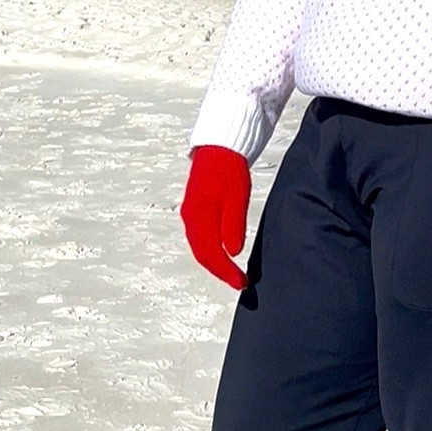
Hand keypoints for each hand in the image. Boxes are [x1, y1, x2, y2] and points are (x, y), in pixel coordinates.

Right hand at [180, 145, 251, 289]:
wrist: (218, 147)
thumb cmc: (228, 169)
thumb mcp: (237, 199)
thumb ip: (233, 227)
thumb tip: (232, 253)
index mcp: (199, 218)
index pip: (211, 255)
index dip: (226, 272)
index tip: (241, 283)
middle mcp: (191, 219)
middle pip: (203, 254)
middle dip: (221, 271)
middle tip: (239, 282)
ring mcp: (191, 214)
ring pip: (201, 247)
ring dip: (216, 262)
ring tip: (233, 272)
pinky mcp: (195, 209)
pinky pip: (200, 237)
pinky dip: (211, 250)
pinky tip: (223, 253)